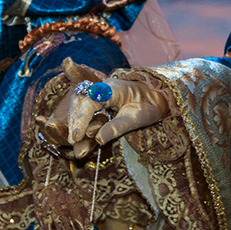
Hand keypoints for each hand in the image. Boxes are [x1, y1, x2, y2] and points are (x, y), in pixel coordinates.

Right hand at [39, 61, 170, 159]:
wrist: (158, 98)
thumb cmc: (149, 107)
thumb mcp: (136, 119)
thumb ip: (116, 128)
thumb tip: (98, 140)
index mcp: (113, 88)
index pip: (91, 101)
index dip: (81, 119)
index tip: (76, 136)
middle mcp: (103, 87)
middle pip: (80, 99)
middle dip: (74, 120)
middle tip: (73, 141)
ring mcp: (101, 92)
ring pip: (80, 103)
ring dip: (76, 121)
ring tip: (76, 141)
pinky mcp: (100, 100)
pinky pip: (87, 110)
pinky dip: (83, 122)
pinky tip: (81, 137)